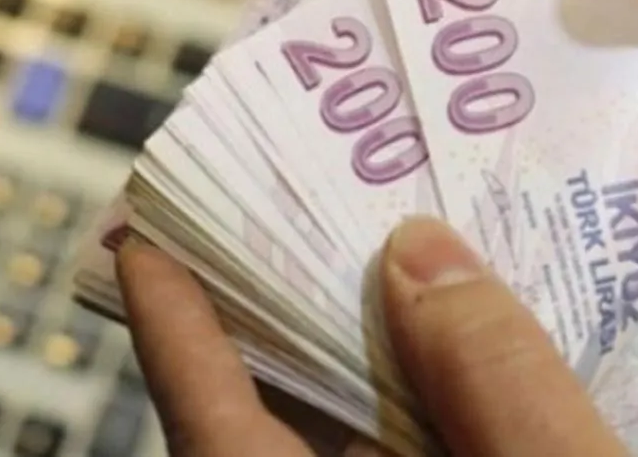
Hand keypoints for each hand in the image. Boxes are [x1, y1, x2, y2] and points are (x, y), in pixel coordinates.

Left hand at [115, 217, 627, 456]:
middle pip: (280, 425)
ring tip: (378, 250)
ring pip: (358, 443)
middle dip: (280, 314)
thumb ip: (495, 383)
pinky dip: (435, 404)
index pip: (216, 429)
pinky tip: (465, 349)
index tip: (142, 239)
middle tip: (286, 206)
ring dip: (368, 354)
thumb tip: (419, 257)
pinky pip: (427, 456)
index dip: (176, 329)